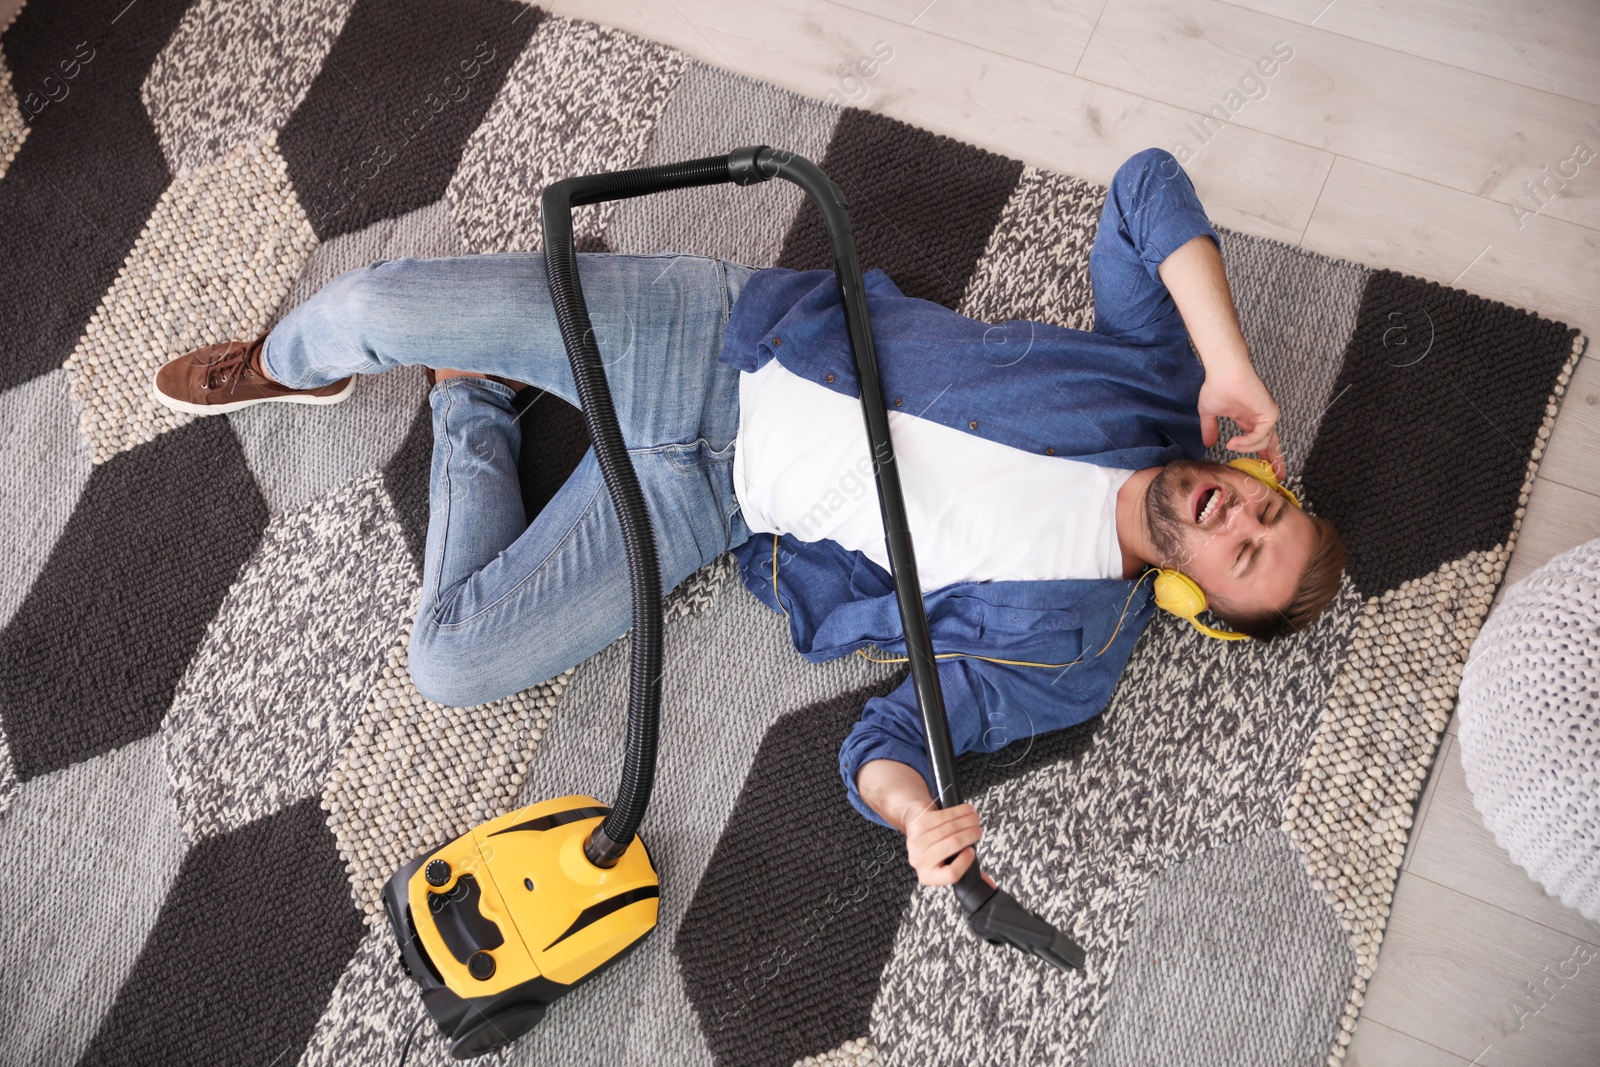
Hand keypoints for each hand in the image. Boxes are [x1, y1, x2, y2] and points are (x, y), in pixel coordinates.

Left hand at [904, 802, 998, 888]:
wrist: (915, 826)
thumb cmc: (935, 847)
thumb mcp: (948, 863)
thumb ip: (968, 873)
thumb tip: (990, 885)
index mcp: (929, 876)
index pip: (951, 874)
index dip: (965, 862)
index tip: (972, 851)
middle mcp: (920, 860)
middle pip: (951, 846)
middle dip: (970, 835)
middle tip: (978, 831)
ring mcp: (917, 841)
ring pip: (949, 829)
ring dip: (967, 821)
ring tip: (975, 819)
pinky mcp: (918, 824)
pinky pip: (943, 817)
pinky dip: (959, 812)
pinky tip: (967, 810)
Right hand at [1197, 358, 1285, 479]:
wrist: (1224, 371)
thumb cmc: (1216, 386)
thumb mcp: (1209, 413)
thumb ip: (1210, 429)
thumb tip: (1207, 444)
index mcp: (1249, 419)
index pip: (1260, 440)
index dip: (1262, 455)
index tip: (1264, 470)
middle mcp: (1260, 418)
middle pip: (1272, 444)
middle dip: (1276, 461)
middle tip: (1280, 477)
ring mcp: (1266, 415)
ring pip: (1264, 442)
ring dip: (1246, 448)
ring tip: (1231, 445)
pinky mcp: (1270, 413)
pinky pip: (1262, 435)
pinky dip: (1248, 441)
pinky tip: (1234, 442)